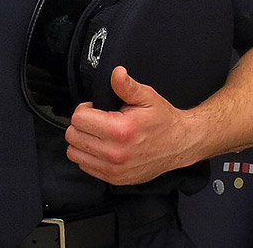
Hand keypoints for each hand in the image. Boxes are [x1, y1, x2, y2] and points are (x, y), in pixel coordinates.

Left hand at [64, 66, 199, 184]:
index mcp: (119, 130)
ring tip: (98, 134)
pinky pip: (85, 167)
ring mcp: (114, 170)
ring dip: (82, 141)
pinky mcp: (115, 179)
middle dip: (81, 124)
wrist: (180, 145)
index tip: (96, 108)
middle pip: (73, 136)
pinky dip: (88, 156)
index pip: (78, 118)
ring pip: (74, 153)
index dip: (84, 109)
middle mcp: (114, 153)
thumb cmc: (162, 120)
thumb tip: (116, 72)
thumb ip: (126, 85)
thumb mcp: (147, 97)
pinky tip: (103, 147)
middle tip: (97, 120)